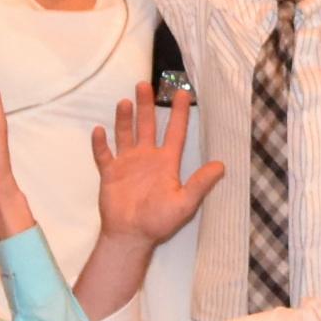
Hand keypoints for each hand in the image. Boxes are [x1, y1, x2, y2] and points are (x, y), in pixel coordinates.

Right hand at [90, 84, 225, 247]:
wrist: (131, 236)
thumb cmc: (159, 222)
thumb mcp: (185, 203)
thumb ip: (200, 183)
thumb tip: (221, 165)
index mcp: (166, 163)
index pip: (175, 132)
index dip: (179, 113)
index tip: (182, 93)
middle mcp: (147, 158)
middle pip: (148, 125)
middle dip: (147, 105)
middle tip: (144, 84)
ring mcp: (127, 164)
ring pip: (125, 134)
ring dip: (124, 119)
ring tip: (125, 101)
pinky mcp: (110, 173)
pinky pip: (103, 154)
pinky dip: (100, 143)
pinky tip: (98, 130)